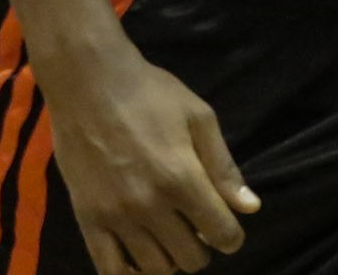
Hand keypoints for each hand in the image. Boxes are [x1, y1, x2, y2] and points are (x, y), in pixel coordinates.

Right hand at [45, 51, 256, 274]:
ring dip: (170, 260)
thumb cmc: (150, 93)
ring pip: (155, 269)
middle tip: (196, 227)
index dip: (231, 236)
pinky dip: (129, 272)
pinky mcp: (86, 219)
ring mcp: (115, 216)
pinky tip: (139, 257)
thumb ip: (224, 167)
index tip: (227, 228)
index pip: (221, 234)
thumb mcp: (199, 118)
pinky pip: (109, 269)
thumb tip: (250, 208)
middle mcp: (150, 206)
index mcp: (182, 179)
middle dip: (202, 248)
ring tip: (170, 237)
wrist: (88, 82)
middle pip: (190, 259)